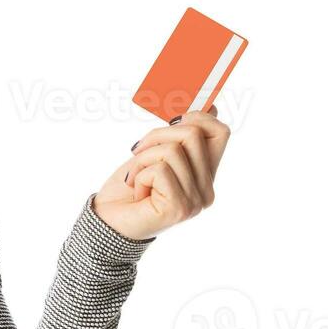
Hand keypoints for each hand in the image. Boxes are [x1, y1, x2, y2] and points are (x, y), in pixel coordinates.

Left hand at [92, 104, 230, 241]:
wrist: (107, 221)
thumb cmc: (129, 185)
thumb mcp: (155, 153)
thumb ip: (181, 136)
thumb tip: (210, 108)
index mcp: (205, 174)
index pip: (220, 132)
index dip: (195, 118)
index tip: (169, 124)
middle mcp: (207, 189)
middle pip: (192, 134)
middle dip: (155, 136)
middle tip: (137, 154)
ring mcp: (196, 201)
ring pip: (173, 150)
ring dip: (142, 159)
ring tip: (135, 178)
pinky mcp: (179, 208)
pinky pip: (159, 169)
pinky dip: (139, 174)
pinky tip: (137, 192)